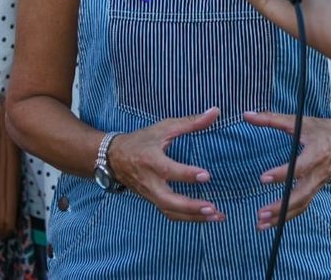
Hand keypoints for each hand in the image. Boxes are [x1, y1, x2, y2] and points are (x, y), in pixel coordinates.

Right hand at [107, 107, 226, 222]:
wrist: (114, 158)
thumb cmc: (141, 140)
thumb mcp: (163, 128)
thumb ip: (190, 122)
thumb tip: (215, 112)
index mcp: (151, 160)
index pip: (169, 170)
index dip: (187, 174)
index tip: (206, 175)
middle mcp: (150, 181)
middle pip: (168, 200)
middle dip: (191, 207)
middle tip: (212, 208)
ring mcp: (150, 194)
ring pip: (171, 212)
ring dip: (194, 217)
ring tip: (216, 216)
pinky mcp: (153, 201)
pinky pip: (170, 214)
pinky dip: (188, 218)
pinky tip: (205, 217)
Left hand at [242, 111, 330, 229]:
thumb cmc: (322, 129)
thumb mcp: (299, 121)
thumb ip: (271, 119)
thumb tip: (247, 115)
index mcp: (316, 154)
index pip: (299, 167)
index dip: (282, 174)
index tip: (263, 178)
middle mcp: (318, 173)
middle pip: (301, 196)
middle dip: (281, 207)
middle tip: (261, 213)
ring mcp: (318, 184)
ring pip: (302, 205)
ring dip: (282, 217)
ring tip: (261, 223)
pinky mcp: (316, 188)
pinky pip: (303, 205)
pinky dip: (289, 215)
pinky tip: (273, 221)